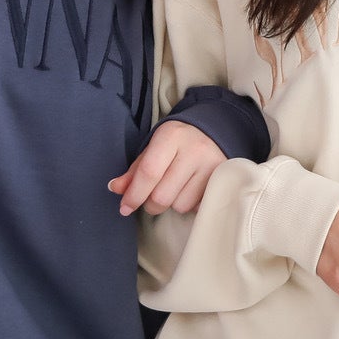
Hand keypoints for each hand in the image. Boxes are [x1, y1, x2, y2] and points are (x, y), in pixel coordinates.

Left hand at [109, 120, 226, 214]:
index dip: (134, 195)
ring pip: (180, 205)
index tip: (124, 208)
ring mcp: (212, 166)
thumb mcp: (154, 148)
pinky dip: (189, 204)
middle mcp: (194, 150)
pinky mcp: (223, 181)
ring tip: (177, 187)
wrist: (215, 130)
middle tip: (152, 197)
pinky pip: (197, 207)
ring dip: (172, 203)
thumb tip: (115, 189)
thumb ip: (135, 170)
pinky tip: (192, 189)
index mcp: (172, 136)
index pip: (149, 172)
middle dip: (151, 203)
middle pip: (162, 196)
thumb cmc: (178, 141)